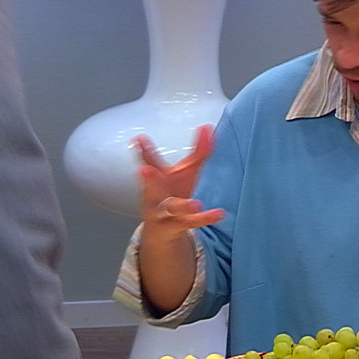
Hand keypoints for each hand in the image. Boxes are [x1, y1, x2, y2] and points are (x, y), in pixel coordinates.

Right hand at [136, 127, 224, 242]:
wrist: (163, 231)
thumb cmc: (174, 194)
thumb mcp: (186, 172)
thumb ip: (198, 151)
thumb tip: (207, 127)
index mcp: (157, 179)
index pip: (149, 163)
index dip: (144, 151)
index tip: (139, 139)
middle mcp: (157, 196)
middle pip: (152, 188)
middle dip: (149, 179)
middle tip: (144, 170)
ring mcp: (165, 213)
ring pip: (172, 208)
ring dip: (182, 206)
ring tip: (196, 204)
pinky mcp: (178, 226)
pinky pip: (192, 223)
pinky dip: (206, 218)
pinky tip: (219, 213)